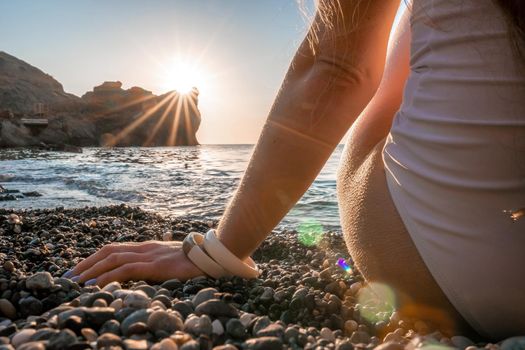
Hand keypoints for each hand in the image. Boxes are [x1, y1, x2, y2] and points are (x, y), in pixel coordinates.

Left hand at [65, 241, 203, 286]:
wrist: (212, 254)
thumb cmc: (195, 261)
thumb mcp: (173, 262)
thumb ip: (159, 264)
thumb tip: (151, 272)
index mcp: (148, 247)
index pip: (115, 249)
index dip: (95, 258)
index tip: (80, 270)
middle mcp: (145, 248)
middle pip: (108, 251)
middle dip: (86, 263)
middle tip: (68, 277)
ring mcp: (149, 255)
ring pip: (112, 258)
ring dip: (91, 270)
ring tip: (76, 282)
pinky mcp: (155, 265)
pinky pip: (126, 270)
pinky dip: (108, 277)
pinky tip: (97, 285)